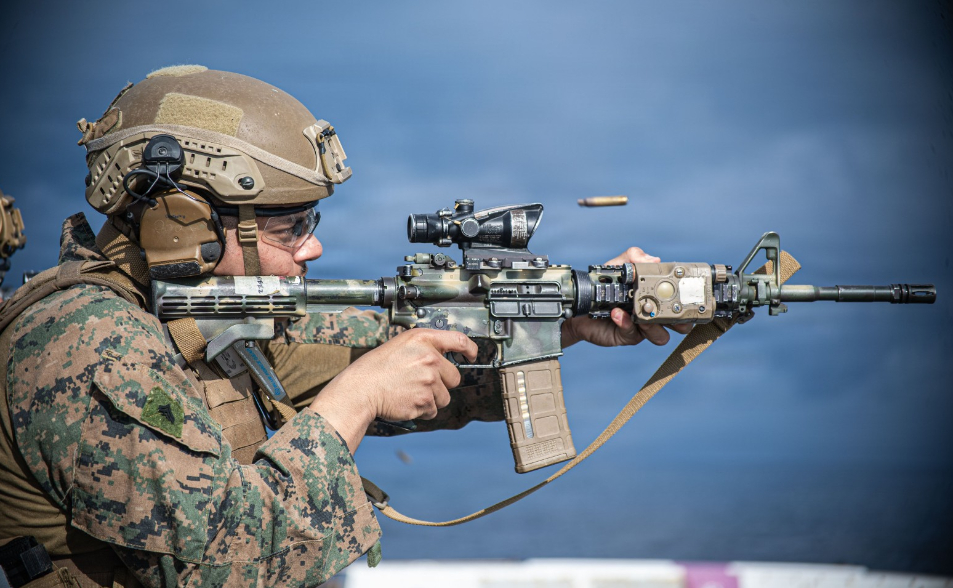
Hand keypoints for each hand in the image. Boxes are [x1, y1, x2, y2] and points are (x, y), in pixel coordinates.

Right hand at [310, 328, 476, 450]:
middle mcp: (430, 358)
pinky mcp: (425, 401)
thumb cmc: (376, 368)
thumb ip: (425, 347)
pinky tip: (406, 401)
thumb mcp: (400, 345)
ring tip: (410, 392)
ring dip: (431, 398)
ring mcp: (429, 380)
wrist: (360, 390)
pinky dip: (422, 410)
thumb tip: (444, 357)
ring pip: (445, 397)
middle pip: (454, 377)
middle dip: (442, 383)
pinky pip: (433, 410)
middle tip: (420, 382)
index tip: (471, 355)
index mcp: (423, 339)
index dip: (470, 350)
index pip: (460, 340)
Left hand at [561, 247, 692, 347]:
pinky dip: (626, 323)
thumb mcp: (617, 266)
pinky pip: (633, 334)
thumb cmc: (603, 285)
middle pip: (681, 325)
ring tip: (639, 311)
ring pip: (661, 336)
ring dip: (654, 325)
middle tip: (670, 308)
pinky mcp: (627, 336)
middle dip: (681, 320)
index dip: (688, 299)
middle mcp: (653, 314)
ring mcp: (642, 328)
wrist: (580, 304)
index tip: (686, 291)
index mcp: (657, 296)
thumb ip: (632, 257)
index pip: (680, 300)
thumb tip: (653, 259)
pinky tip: (617, 313)